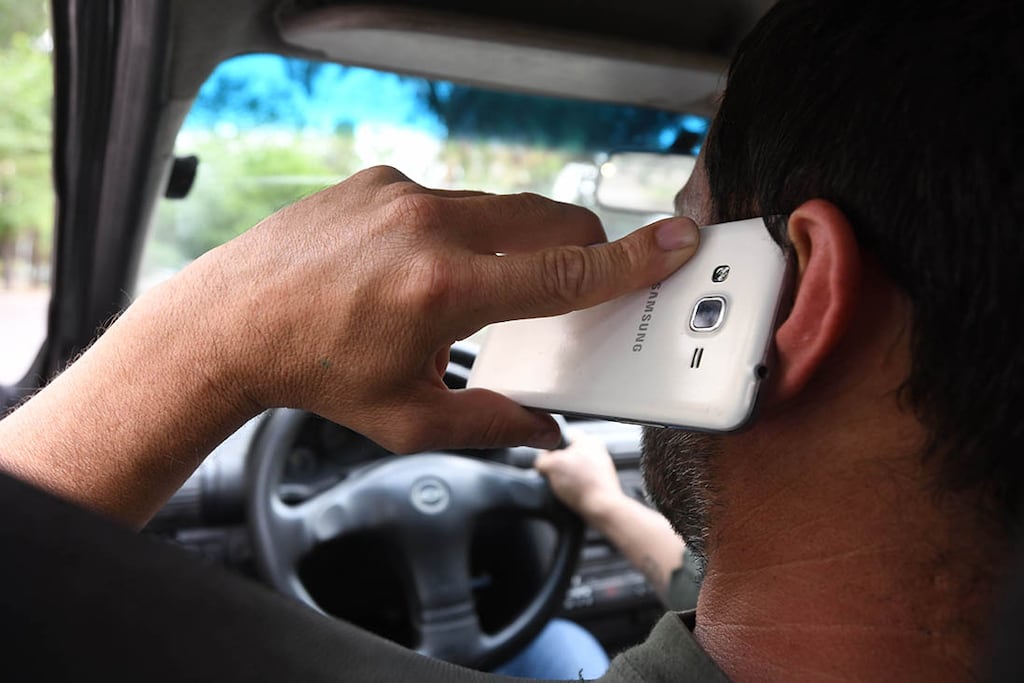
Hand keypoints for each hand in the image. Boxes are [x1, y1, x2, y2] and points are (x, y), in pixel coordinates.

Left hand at [184, 166, 699, 453]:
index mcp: (444, 291)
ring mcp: (403, 193)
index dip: (631, 261)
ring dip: (514, 245)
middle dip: (581, 249)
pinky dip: (462, 231)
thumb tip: (548, 430)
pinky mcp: (382, 179)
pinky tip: (422, 267)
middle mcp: (428, 227)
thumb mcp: (410, 421)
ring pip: (502, 209)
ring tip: (478, 289)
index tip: (675, 242)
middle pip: (549, 222)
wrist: (231, 323)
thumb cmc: (316, 376)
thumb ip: (493, 426)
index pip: (566, 273)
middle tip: (580, 282)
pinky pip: (451, 199)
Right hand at [535, 434, 625, 521]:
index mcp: (588, 440)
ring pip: (573, 471)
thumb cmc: (584, 486)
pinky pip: (580, 483)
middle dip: (557, 466)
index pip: (561, 437)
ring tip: (564, 487)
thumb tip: (541, 462)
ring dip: (565, 479)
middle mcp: (597, 452)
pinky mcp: (600, 484)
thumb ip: (542, 459)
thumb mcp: (551, 466)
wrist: (601, 509)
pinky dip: (574, 489)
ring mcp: (600, 468)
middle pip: (566, 455)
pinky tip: (571, 494)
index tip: (545, 460)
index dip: (548, 449)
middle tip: (553, 476)